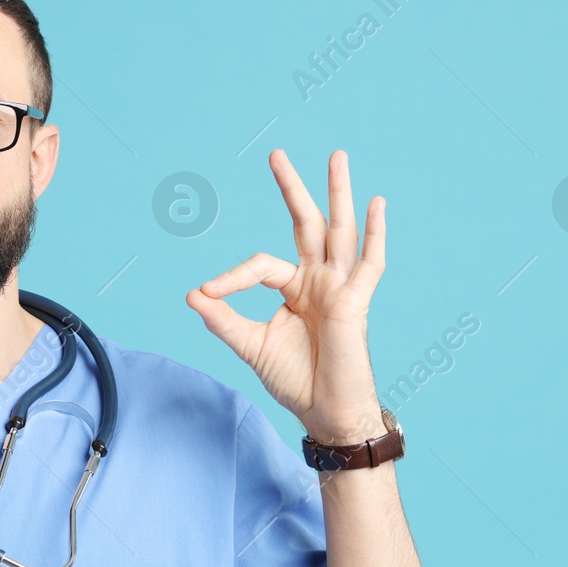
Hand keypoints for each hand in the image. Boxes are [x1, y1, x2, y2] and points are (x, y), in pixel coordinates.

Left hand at [185, 149, 386, 444]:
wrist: (326, 412)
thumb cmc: (295, 380)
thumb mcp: (251, 346)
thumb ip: (223, 319)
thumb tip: (192, 294)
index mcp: (293, 289)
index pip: (260, 264)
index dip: (231, 276)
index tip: (207, 292)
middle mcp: (317, 281)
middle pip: (306, 224)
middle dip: (292, 189)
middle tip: (275, 154)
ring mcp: (339, 288)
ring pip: (339, 231)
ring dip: (338, 192)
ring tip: (336, 156)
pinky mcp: (356, 303)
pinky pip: (369, 264)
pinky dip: (374, 234)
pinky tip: (375, 203)